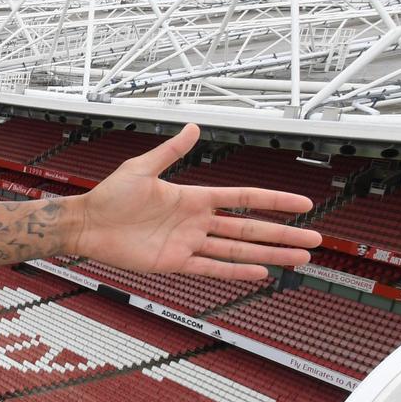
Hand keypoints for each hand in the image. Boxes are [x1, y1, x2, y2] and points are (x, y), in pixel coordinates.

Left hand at [71, 123, 323, 279]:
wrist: (86, 224)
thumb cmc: (110, 195)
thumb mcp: (142, 168)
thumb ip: (171, 151)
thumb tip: (193, 128)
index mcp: (194, 197)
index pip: (244, 199)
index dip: (273, 201)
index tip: (302, 203)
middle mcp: (196, 222)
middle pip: (249, 229)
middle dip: (282, 234)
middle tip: (314, 239)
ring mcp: (187, 243)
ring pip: (237, 251)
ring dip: (269, 254)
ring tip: (299, 259)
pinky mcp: (174, 262)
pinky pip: (210, 268)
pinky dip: (235, 272)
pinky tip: (260, 273)